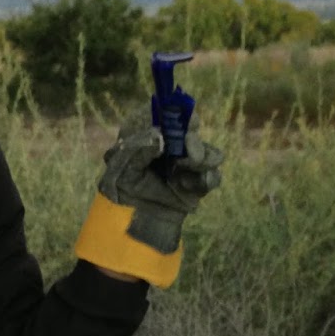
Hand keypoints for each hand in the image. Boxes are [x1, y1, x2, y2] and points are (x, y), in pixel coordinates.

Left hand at [99, 110, 222, 254]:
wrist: (132, 224)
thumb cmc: (120, 192)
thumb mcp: (120, 168)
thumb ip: (137, 148)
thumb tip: (159, 136)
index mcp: (147, 133)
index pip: (164, 111)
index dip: (174, 111)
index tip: (180, 119)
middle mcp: (170, 144)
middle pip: (194, 129)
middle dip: (192, 138)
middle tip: (186, 151)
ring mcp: (186, 163)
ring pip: (210, 151)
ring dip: (201, 159)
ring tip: (182, 170)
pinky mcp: (198, 183)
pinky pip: (214, 176)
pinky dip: (206, 180)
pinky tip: (188, 187)